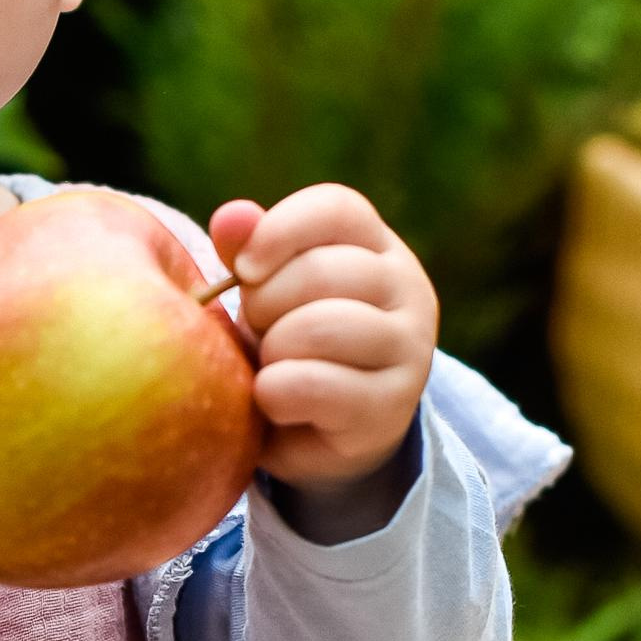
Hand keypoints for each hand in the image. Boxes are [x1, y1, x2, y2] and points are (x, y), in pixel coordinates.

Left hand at [208, 184, 436, 494]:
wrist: (321, 432)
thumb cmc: (290, 344)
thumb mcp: (267, 291)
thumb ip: (249, 251)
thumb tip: (230, 217)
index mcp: (376, 245)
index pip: (336, 209)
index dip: (280, 231)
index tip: (243, 268)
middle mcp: (405, 287)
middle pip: (322, 270)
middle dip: (265, 302)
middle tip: (258, 330)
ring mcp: (409, 346)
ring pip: (323, 326)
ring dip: (274, 349)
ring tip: (270, 365)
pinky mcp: (392, 405)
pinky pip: (318, 386)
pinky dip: (276, 392)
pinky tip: (273, 399)